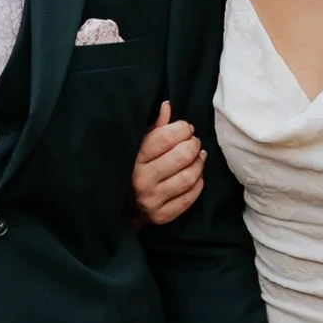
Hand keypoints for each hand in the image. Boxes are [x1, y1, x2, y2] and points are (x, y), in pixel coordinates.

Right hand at [130, 101, 205, 227]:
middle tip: (194, 142)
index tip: (186, 128)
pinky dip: (198, 183)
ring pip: (189, 177)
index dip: (183, 129)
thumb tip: (167, 106)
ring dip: (199, 164)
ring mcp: (152, 200)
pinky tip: (196, 176)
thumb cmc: (134, 168)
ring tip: (198, 157)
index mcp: (134, 158)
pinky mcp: (161, 216)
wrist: (123, 206)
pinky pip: (190, 197)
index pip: (166, 137)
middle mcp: (141, 180)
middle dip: (193, 145)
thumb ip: (155, 128)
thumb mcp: (139, 145)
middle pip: (182, 156)